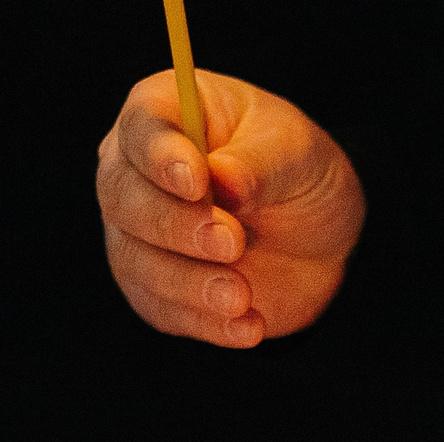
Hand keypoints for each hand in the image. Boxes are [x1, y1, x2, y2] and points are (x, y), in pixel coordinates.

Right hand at [96, 70, 363, 347]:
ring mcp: (137, 232)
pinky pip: (162, 309)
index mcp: (167, 113)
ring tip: (241, 295)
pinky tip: (247, 326)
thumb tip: (224, 180)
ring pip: (136, 260)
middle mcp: (136, 170)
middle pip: (124, 196)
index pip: (144, 127)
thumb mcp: (298, 154)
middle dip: (177, 224)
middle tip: (232, 240)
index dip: (162, 155)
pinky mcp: (155, 288)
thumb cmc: (298, 172)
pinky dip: (204, 322)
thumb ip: (260, 164)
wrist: (318, 239)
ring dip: (188, 282)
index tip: (196, 180)